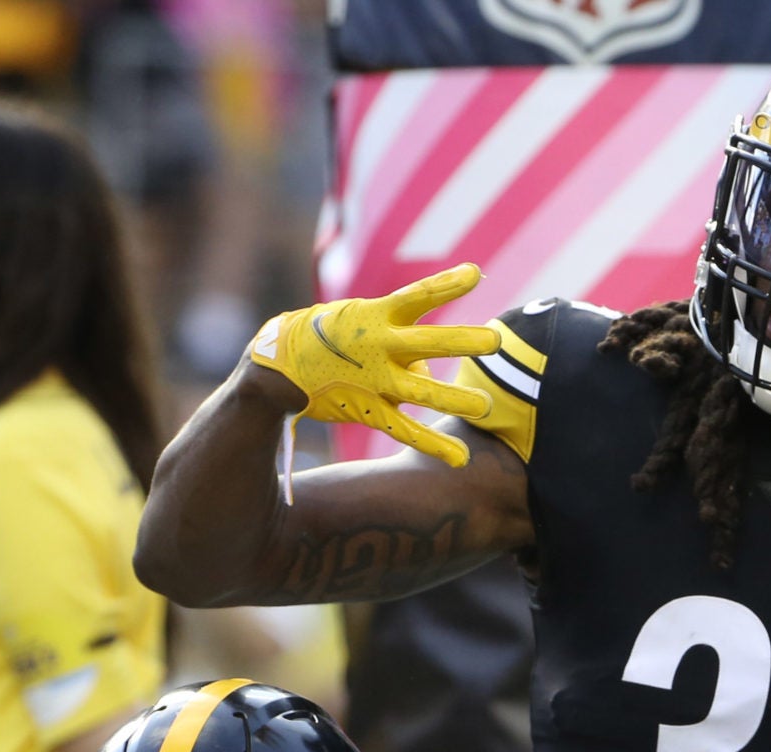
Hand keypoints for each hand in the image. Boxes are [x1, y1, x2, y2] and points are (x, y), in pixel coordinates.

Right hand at [247, 264, 499, 467]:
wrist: (276, 368)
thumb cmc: (327, 338)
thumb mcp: (358, 324)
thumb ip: (398, 342)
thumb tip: (428, 373)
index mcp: (374, 315)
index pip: (417, 295)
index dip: (446, 285)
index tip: (474, 274)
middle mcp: (377, 346)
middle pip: (428, 342)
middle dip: (461, 342)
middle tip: (494, 341)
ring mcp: (373, 380)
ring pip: (420, 393)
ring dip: (453, 400)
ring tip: (484, 406)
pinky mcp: (367, 409)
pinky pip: (405, 430)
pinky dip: (433, 445)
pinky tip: (460, 459)